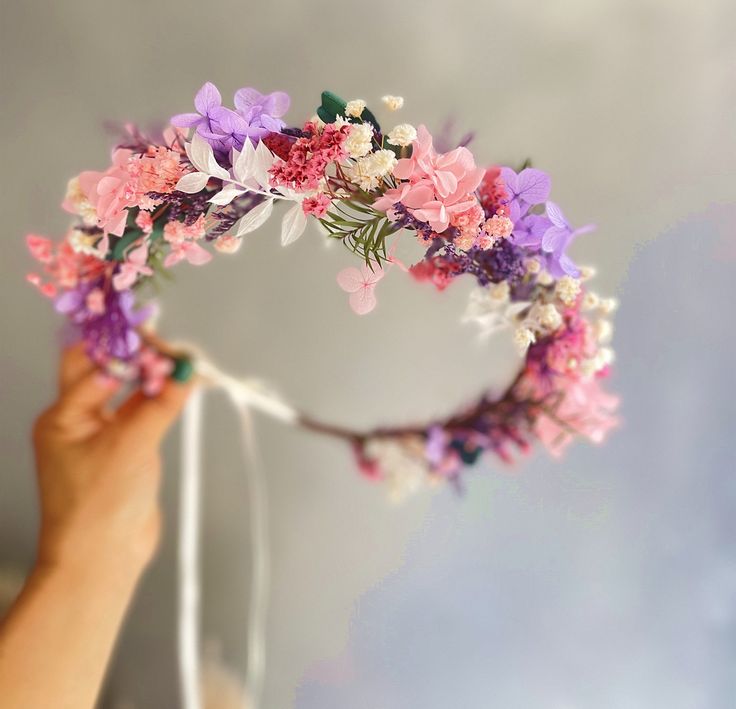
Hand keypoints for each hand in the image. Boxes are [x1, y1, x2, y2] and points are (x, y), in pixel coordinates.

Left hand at [32, 343, 192, 577]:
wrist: (101, 559)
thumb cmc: (98, 507)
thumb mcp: (131, 445)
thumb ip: (160, 404)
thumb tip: (186, 371)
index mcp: (63, 417)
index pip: (94, 366)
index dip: (127, 349)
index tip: (160, 340)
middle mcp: (78, 423)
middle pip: (105, 372)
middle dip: (136, 355)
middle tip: (168, 346)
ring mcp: (101, 438)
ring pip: (127, 394)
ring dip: (151, 379)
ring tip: (181, 365)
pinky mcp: (124, 453)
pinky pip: (141, 416)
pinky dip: (160, 402)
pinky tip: (179, 391)